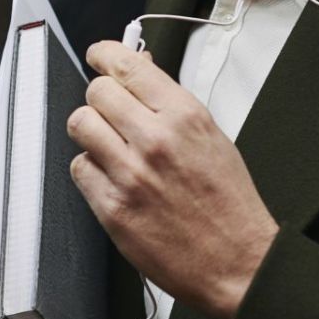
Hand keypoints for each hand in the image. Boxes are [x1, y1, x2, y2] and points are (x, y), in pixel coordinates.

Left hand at [68, 40, 278, 318]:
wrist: (238, 262)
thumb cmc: (229, 204)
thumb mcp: (212, 136)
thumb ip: (170, 103)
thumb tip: (138, 70)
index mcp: (184, 116)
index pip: (126, 66)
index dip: (104, 55)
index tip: (98, 56)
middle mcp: (155, 140)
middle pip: (96, 93)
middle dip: (100, 99)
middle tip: (109, 112)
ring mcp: (131, 174)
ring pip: (80, 126)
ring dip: (90, 133)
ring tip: (109, 147)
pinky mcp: (113, 207)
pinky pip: (79, 169)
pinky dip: (90, 171)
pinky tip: (112, 179)